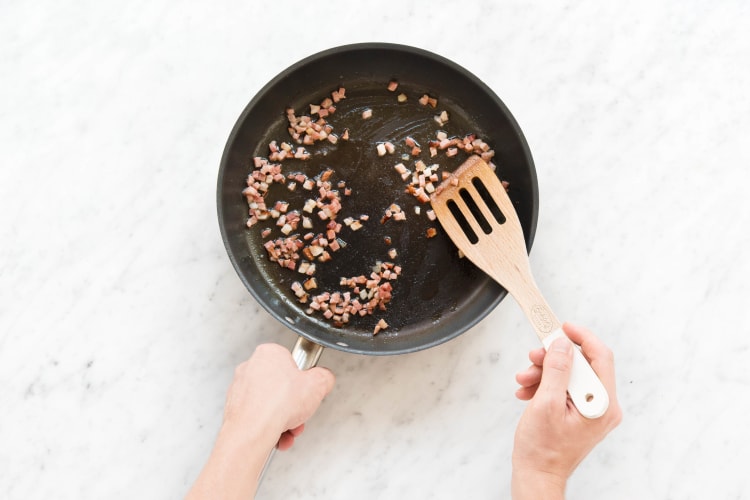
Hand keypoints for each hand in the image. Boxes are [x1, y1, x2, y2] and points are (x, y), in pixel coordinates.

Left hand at [222, 343, 334, 449]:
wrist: (251, 431)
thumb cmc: (276, 405)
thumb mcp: (318, 385)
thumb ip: (325, 376)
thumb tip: (324, 378)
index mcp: (269, 354)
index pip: (292, 362)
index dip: (303, 380)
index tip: (307, 390)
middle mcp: (251, 367)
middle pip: (281, 386)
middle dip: (293, 405)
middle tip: (299, 414)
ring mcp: (240, 388)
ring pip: (270, 404)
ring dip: (283, 419)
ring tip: (289, 429)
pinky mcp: (234, 407)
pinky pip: (258, 416)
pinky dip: (269, 426)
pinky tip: (278, 435)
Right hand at [511, 323, 621, 498]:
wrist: (537, 475)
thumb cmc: (542, 449)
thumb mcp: (546, 403)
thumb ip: (557, 370)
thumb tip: (563, 344)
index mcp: (602, 403)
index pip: (601, 356)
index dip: (581, 337)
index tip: (562, 327)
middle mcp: (602, 406)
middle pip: (581, 365)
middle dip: (552, 359)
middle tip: (533, 358)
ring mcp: (591, 410)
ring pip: (570, 375)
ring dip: (544, 372)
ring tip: (524, 380)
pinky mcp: (580, 413)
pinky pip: (564, 387)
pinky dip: (545, 385)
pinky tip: (528, 391)